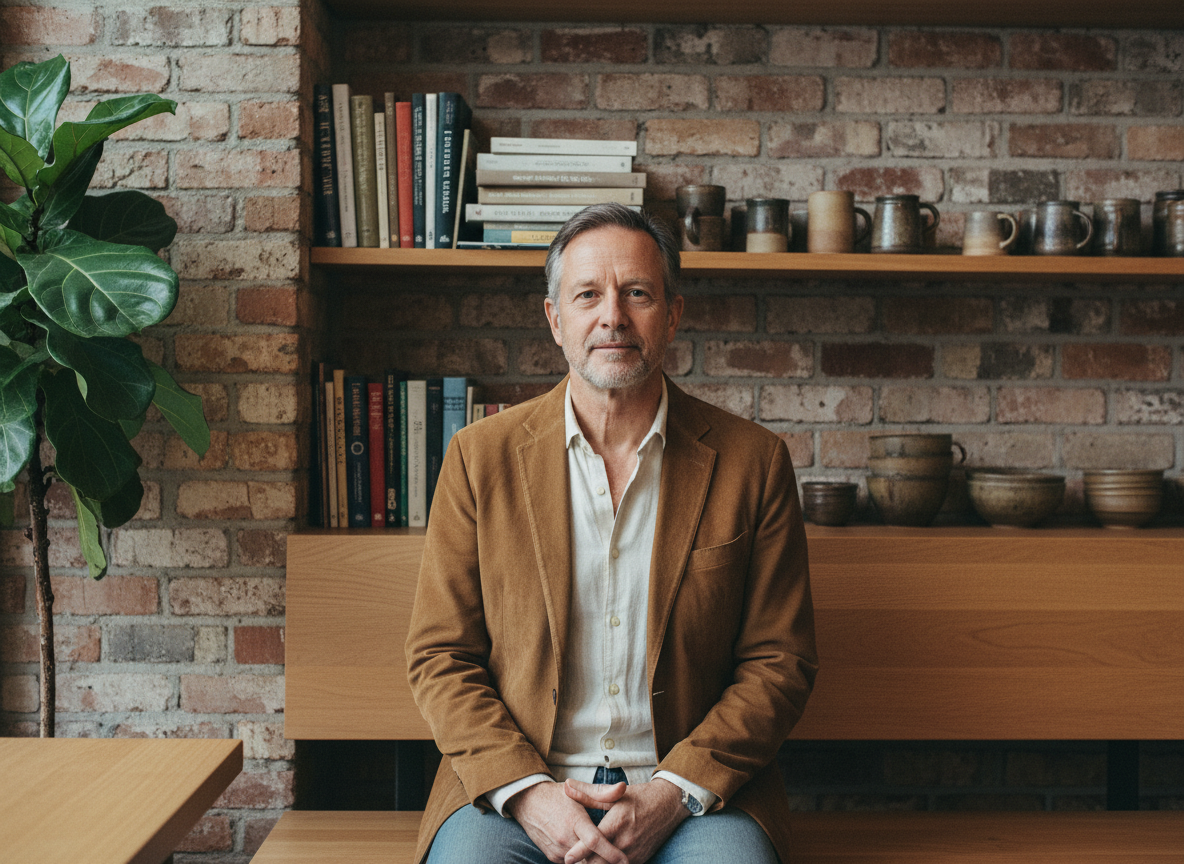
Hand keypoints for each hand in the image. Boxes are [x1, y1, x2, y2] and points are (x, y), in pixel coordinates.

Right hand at [505, 780, 627, 863]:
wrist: (527, 802)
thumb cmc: (556, 796)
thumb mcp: (578, 790)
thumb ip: (602, 792)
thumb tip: (622, 787)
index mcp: (574, 821)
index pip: (595, 842)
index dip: (612, 853)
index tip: (625, 860)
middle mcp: (565, 839)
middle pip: (590, 858)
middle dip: (605, 861)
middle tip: (620, 860)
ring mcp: (557, 850)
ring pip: (581, 863)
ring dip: (593, 860)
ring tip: (606, 856)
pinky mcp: (552, 857)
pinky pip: (572, 863)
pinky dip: (582, 860)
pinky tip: (590, 854)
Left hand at [562, 778, 686, 863]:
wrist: (669, 805)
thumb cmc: (640, 797)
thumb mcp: (615, 793)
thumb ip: (588, 793)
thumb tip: (566, 786)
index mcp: (618, 822)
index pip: (595, 841)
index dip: (579, 852)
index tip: (567, 858)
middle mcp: (626, 840)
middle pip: (600, 860)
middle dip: (586, 861)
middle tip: (573, 857)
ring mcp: (634, 852)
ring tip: (586, 859)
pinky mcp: (640, 859)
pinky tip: (602, 860)